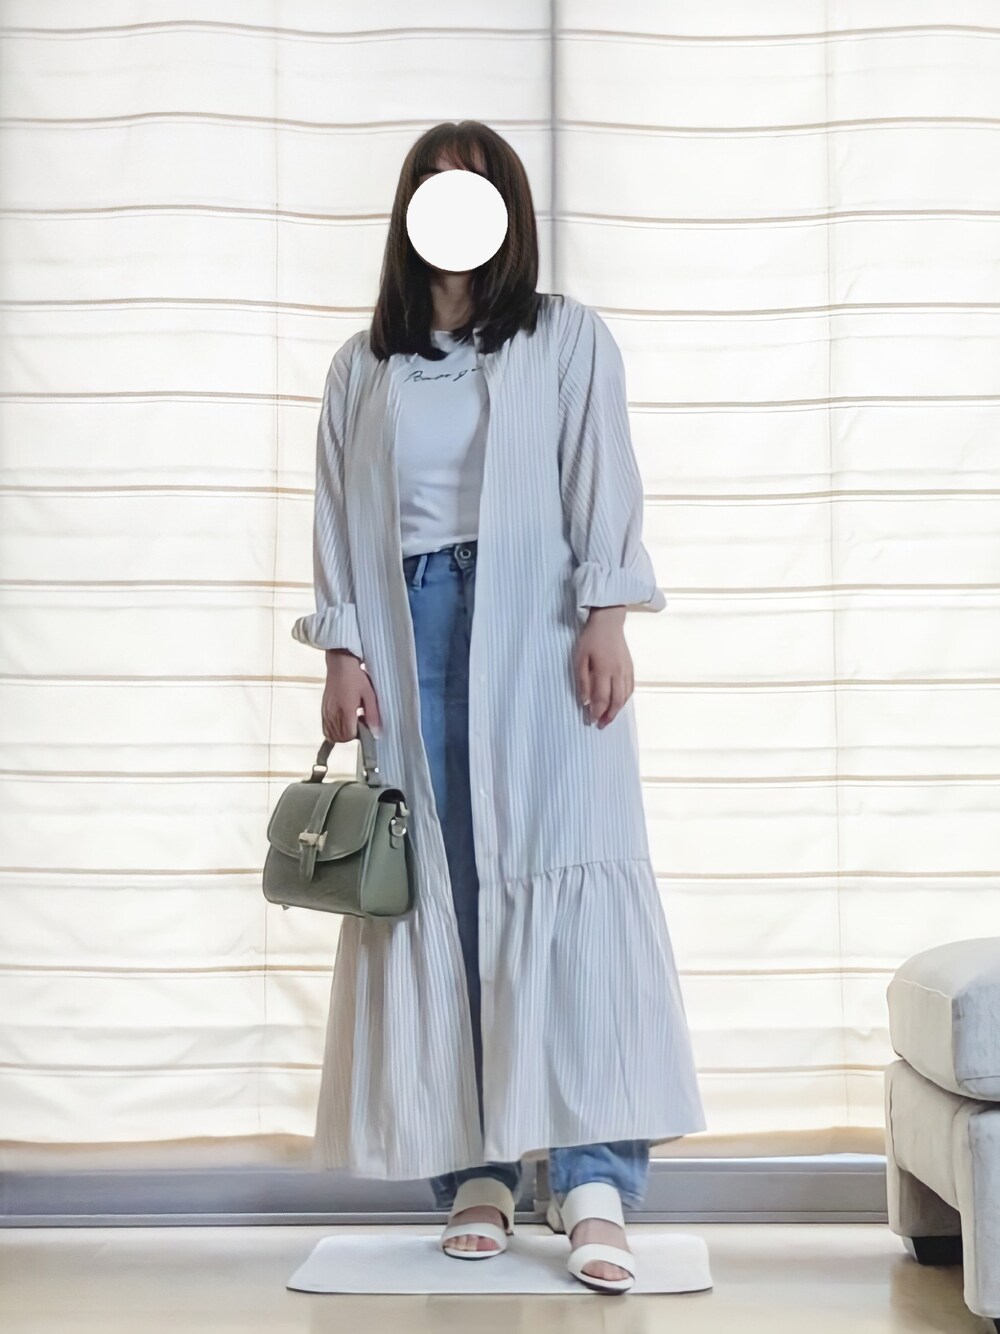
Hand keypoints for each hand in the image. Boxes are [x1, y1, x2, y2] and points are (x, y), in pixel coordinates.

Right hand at [321, 649, 381, 741]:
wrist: (340, 664)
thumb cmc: (356, 677)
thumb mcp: (369, 695)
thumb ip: (373, 715)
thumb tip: (376, 733)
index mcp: (345, 710)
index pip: (349, 735)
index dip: (359, 734)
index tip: (364, 723)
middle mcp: (333, 713)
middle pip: (340, 738)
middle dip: (351, 735)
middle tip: (359, 722)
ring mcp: (326, 712)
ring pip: (331, 734)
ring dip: (342, 733)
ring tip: (351, 720)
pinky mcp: (323, 709)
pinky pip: (326, 727)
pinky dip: (334, 729)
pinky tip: (343, 719)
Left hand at [574, 606, 632, 727]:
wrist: (609, 622)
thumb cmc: (591, 639)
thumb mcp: (580, 658)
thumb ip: (583, 680)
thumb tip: (585, 701)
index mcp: (604, 670)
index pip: (602, 698)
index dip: (597, 712)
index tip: (591, 721)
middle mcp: (618, 672)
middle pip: (616, 701)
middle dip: (609, 716)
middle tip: (601, 725)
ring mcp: (626, 670)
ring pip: (625, 696)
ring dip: (617, 710)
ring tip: (609, 718)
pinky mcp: (631, 668)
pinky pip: (630, 688)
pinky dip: (625, 699)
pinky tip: (618, 703)